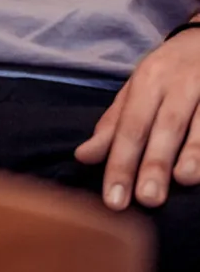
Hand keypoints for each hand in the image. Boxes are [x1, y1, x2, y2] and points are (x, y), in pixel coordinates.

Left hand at [75, 26, 199, 208]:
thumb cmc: (166, 71)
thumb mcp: (136, 89)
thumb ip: (114, 124)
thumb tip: (83, 156)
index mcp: (148, 81)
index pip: (130, 127)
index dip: (121, 163)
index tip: (113, 200)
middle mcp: (177, 84)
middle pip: (164, 126)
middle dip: (155, 163)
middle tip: (146, 200)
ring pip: (199, 123)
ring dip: (192, 153)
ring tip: (182, 180)